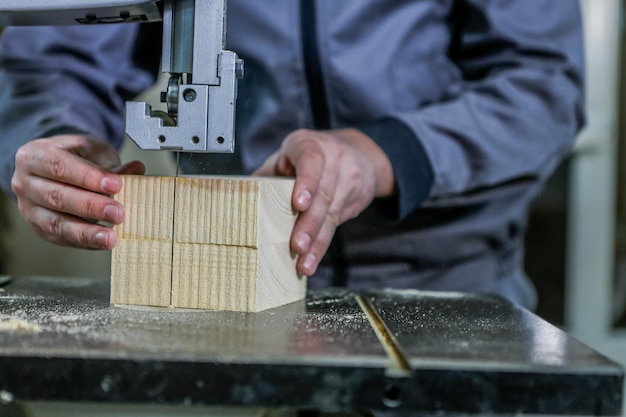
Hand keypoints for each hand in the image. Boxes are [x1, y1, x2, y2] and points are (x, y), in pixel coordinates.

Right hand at [11, 135, 144, 248]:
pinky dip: (85, 241)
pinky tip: (102, 241)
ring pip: (56, 223)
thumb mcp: (91, 151)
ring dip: (86, 232)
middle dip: (90, 207)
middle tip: (117, 212)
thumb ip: (111, 164)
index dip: (88, 177)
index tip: (115, 185)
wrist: (54, 168)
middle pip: (56, 197)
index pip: (59, 166)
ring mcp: (29, 208)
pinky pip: (61, 238)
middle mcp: (25, 183)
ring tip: (110, 236)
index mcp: (35, 156)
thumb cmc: (73, 157)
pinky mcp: (39, 228)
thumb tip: (135, 170)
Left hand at [254, 128, 393, 275]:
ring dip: (316, 243)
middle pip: (322, 195)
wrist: (360, 154)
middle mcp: (333, 159)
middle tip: (296, 246)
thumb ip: (266, 174)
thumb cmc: (312, 155)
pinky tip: (311, 261)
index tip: (300, 204)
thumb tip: (233, 199)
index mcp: (308, 145)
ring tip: (303, 264)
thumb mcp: (288, 155)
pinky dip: (321, 246)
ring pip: (331, 214)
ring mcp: (347, 179)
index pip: (310, 160)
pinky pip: (336, 225)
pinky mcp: (355, 199)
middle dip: (309, 224)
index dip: (306, 182)